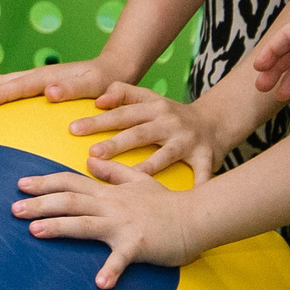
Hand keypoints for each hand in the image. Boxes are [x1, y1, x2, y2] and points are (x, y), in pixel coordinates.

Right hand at [0, 57, 127, 109]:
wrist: (111, 71)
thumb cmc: (105, 82)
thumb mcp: (95, 85)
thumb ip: (73, 88)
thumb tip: (49, 92)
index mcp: (46, 78)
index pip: (17, 87)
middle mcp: (35, 77)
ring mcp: (33, 80)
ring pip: (0, 83)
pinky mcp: (34, 86)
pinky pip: (7, 89)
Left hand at [11, 157, 205, 289]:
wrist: (197, 216)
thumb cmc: (168, 203)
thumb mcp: (139, 181)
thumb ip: (113, 171)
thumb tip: (90, 159)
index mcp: (109, 193)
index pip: (70, 182)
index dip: (45, 182)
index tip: (21, 184)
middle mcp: (111, 206)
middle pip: (69, 200)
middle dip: (40, 204)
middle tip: (12, 208)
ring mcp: (124, 225)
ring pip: (85, 223)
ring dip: (59, 226)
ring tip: (34, 231)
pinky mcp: (139, 244)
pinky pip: (123, 259)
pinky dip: (112, 270)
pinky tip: (100, 283)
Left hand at [72, 83, 218, 176]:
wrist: (215, 121)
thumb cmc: (171, 114)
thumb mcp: (149, 98)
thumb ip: (124, 93)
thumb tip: (99, 98)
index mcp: (153, 108)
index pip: (121, 114)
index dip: (99, 120)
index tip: (74, 129)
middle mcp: (169, 122)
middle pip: (138, 132)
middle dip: (115, 143)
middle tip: (91, 153)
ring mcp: (187, 140)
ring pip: (165, 154)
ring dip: (148, 165)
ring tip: (131, 176)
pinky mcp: (204, 156)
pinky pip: (201, 172)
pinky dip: (199, 184)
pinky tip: (190, 196)